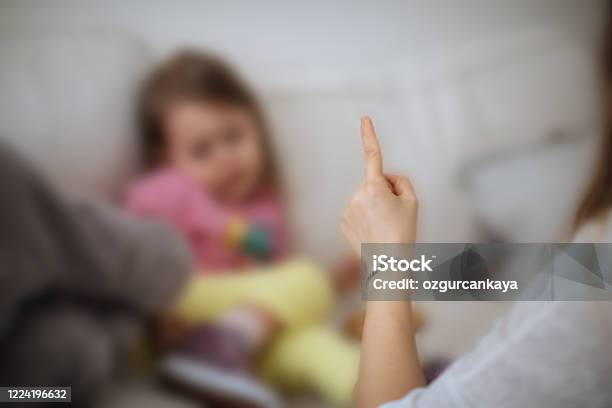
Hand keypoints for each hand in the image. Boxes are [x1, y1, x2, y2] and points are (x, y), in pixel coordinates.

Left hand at [341, 117, 417, 254]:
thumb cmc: (403, 232)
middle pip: (374, 183)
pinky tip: (373, 231)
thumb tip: (386, 177)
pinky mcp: (343, 222)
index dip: (369, 135)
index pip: (373, 156)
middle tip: (394, 215)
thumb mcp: (412, 202)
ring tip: (384, 226)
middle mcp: (357, 195)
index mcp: (374, 188)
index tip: (364, 119)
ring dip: (374, 206)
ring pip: (365, 198)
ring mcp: (347, 210)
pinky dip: (365, 217)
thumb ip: (400, 181)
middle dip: (384, 192)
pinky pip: (357, 211)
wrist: (387, 263)